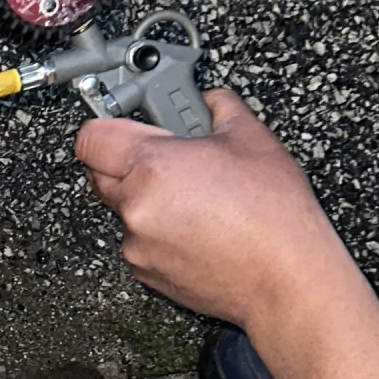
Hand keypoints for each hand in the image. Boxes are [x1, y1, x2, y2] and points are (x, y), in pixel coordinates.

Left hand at [75, 88, 347, 334]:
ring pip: (123, 209)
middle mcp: (135, 207)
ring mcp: (137, 244)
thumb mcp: (252, 137)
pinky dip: (158, 232)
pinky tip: (197, 228)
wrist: (287, 278)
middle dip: (125, 160)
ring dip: (146, 199)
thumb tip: (210, 100)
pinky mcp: (147, 272)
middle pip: (100, 173)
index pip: (91, 138)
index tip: (123, 124)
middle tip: (167, 156)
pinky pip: (139, 241)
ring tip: (195, 198)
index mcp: (152, 166)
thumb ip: (219, 107)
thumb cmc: (274, 215)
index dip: (105, 127)